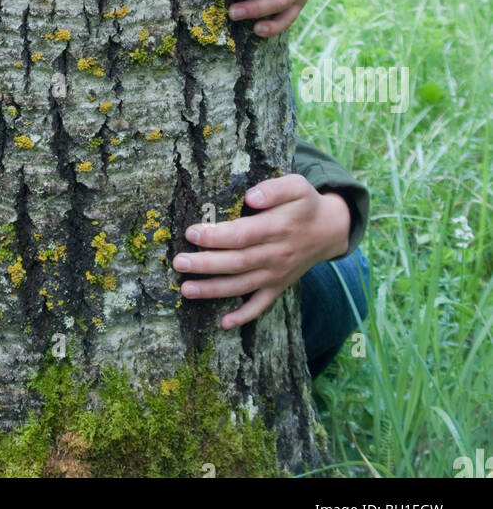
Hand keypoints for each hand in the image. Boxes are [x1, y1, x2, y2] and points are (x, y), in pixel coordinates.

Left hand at [173, 175, 351, 327]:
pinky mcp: (278, 286)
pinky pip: (261, 305)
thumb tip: (251, 196)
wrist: (329, 230)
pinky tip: (223, 323)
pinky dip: (244, 316)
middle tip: (178, 262)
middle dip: (205, 264)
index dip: (215, 236)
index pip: (241, 235)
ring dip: (214, 290)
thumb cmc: (305, 204)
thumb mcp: (296, 185)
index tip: (191, 232)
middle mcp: (276, 255)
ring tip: (186, 289)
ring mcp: (277, 274)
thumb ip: (274, 189)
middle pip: (237, 262)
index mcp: (277, 228)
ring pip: (242, 285)